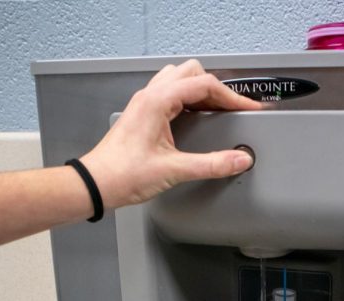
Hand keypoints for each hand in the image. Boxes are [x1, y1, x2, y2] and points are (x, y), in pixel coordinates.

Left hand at [80, 59, 260, 209]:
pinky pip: (169, 92)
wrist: (95, 184)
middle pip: (192, 73)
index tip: (248, 108)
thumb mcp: (174, 171)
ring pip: (179, 79)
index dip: (232, 96)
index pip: (204, 85)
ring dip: (200, 90)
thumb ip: (212, 164)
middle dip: (217, 88)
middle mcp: (150, 96)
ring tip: (217, 109)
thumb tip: (239, 159)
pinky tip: (195, 117)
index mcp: (158, 101)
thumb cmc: (122, 174)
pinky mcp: (142, 114)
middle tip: (233, 108)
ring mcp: (144, 103)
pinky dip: (187, 98)